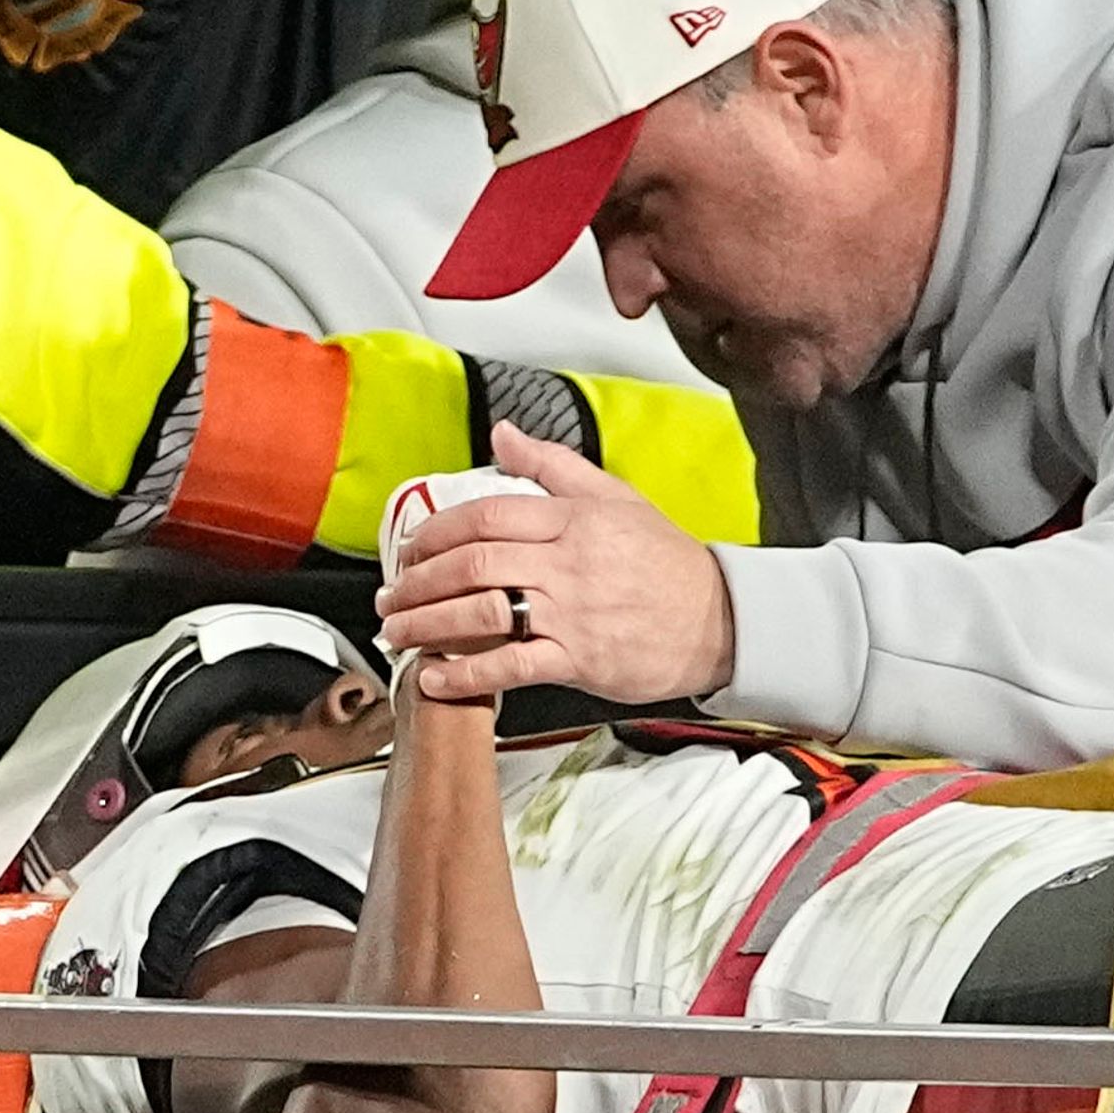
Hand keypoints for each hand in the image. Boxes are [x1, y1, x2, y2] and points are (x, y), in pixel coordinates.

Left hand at [375, 420, 737, 704]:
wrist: (722, 622)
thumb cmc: (670, 565)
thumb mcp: (616, 498)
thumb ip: (553, 465)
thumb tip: (504, 435)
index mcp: (573, 520)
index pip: (486, 515)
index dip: (436, 532)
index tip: (412, 548)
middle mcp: (567, 564)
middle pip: (471, 564)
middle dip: (418, 581)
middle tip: (391, 596)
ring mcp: (572, 613)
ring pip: (481, 612)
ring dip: (427, 624)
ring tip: (398, 632)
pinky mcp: (580, 659)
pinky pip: (510, 665)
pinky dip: (466, 674)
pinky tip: (437, 678)